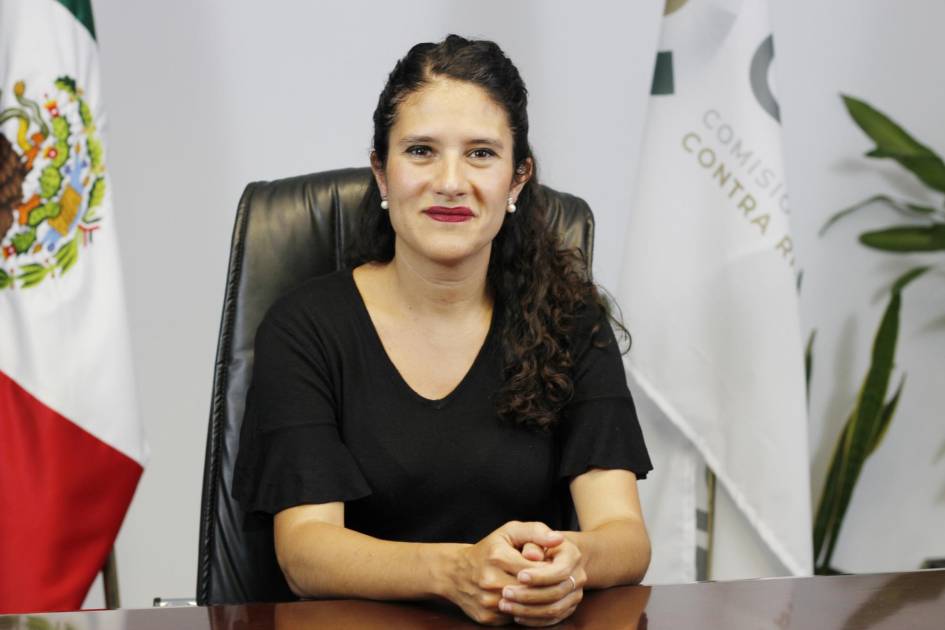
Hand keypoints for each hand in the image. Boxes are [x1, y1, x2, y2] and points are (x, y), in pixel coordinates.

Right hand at [446, 521, 563, 624]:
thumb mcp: (509, 532)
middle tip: (553, 581)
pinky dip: (524, 612)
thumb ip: (536, 532)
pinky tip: (526, 602)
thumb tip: (559, 540)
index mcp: (498, 557)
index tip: (553, 566)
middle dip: (546, 586)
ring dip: (536, 601)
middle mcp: (490, 580)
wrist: (455, 572)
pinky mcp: (486, 617)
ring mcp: (487, 601)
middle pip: (533, 590)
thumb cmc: (489, 549)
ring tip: (541, 591)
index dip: (550, 569)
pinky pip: (515, 618)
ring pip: (526, 607)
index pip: (538, 569)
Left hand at [498, 536, 586, 626]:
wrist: (553, 554)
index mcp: (572, 555)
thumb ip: (532, 536)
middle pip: (556, 592)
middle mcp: (578, 576)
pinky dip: (534, 620)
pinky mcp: (568, 607)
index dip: (539, 576)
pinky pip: (553, 620)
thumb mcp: (532, 532)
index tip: (519, 576)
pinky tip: (516, 616)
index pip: (559, 571)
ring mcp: (575, 594)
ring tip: (505, 605)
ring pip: (555, 609)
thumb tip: (530, 555)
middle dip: (529, 595)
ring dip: (528, 610)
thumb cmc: (537, 541)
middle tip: (505, 593)